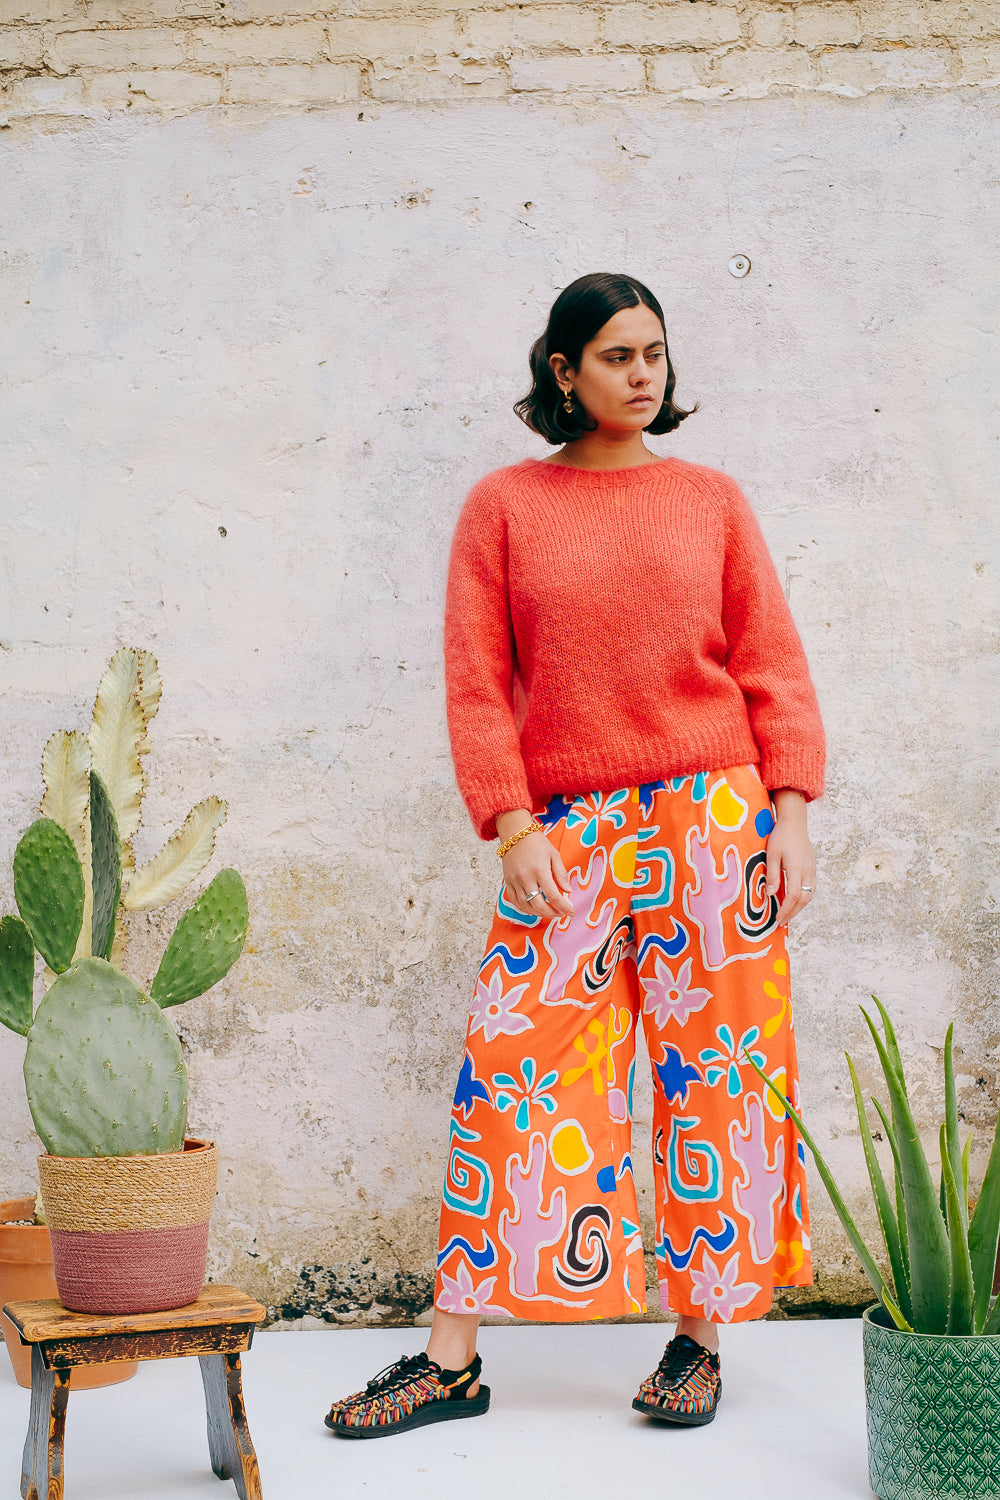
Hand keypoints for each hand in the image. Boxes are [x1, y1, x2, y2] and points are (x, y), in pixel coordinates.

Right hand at [496, 809, 573, 920]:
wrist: (515, 833)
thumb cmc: (537, 842)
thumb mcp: (554, 855)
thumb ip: (561, 874)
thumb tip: (568, 891)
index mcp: (540, 870)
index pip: (553, 895)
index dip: (564, 907)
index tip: (571, 912)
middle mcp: (526, 878)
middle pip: (539, 905)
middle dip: (552, 913)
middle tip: (560, 914)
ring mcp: (515, 881)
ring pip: (526, 906)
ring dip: (539, 913)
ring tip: (549, 912)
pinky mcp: (507, 882)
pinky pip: (515, 901)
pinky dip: (525, 909)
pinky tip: (534, 909)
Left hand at [766, 789, 815, 925]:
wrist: (795, 823)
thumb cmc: (780, 836)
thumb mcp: (771, 855)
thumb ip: (773, 875)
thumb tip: (771, 895)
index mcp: (797, 868)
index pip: (794, 896)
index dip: (786, 910)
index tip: (777, 919)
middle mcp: (808, 871)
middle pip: (804, 899)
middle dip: (793, 913)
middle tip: (781, 922)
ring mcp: (812, 870)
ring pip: (810, 895)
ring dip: (799, 907)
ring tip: (787, 915)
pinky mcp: (812, 868)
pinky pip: (811, 888)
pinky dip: (804, 898)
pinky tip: (795, 901)